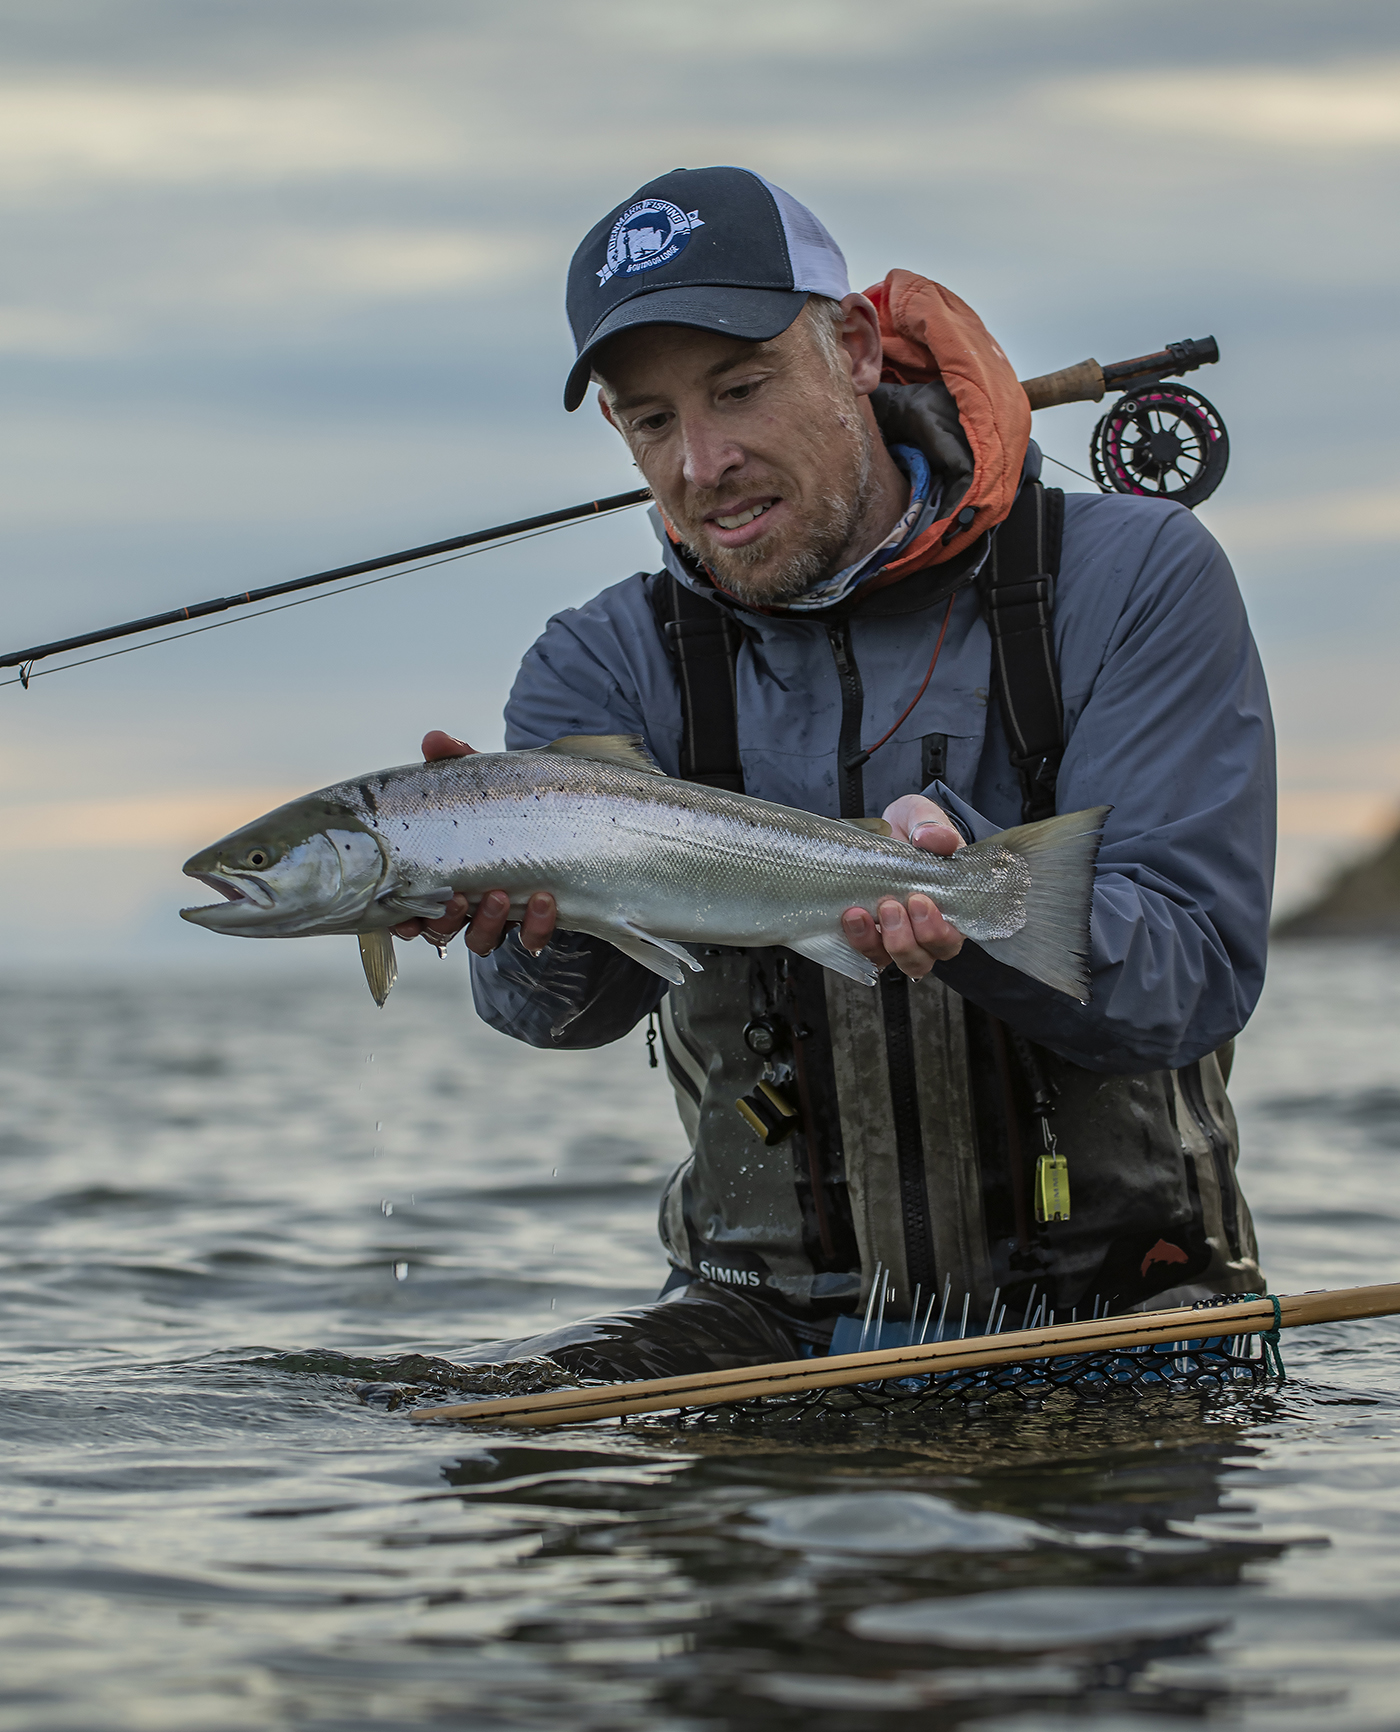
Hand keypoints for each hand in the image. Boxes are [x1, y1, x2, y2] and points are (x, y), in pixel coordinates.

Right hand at [390, 731, 557, 955]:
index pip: (409, 908)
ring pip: (481, 940)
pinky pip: (531, 940)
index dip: (402, 921)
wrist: (562, 816)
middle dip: (445, 919)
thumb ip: (456, 762)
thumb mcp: (480, 782)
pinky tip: (545, 900)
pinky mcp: (535, 923)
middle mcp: (464, 904)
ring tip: (503, 896)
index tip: (404, 919)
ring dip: (487, 924)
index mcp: (441, 875)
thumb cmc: (503, 804)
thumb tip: (434, 739)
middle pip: (441, 929)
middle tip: (459, 898)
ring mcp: (499, 917)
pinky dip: (536, 926)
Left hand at [841, 794, 965, 980]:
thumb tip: (932, 837)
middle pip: (925, 958)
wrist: (885, 830)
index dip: (938, 930)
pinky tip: (851, 917)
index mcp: (951, 907)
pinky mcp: (872, 937)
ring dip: (880, 943)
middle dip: (907, 938)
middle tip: (891, 905)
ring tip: (863, 913)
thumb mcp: (922, 816)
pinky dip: (858, 940)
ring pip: (898, 962)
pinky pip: (868, 954)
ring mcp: (899, 937)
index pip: (953, 937)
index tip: (920, 900)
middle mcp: (927, 931)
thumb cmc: (913, 829)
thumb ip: (933, 825)